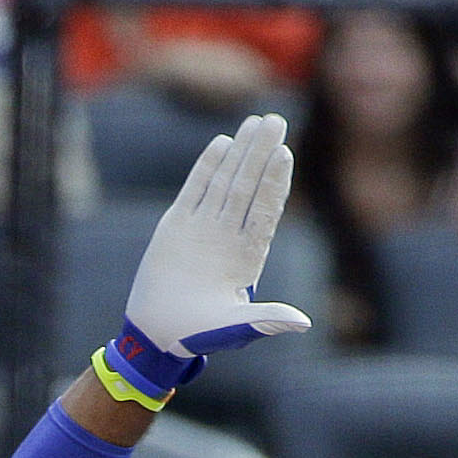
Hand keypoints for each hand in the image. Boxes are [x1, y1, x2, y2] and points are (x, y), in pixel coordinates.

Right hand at [122, 113, 313, 363]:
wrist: (155, 334)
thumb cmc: (196, 336)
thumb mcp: (233, 329)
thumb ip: (265, 320)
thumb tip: (302, 324)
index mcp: (246, 256)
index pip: (263, 212)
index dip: (274, 184)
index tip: (284, 155)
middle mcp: (228, 237)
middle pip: (248, 187)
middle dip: (262, 154)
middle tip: (275, 121)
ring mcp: (203, 228)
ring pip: (225, 182)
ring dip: (240, 153)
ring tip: (254, 122)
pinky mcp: (177, 225)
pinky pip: (195, 189)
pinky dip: (207, 166)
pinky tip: (222, 143)